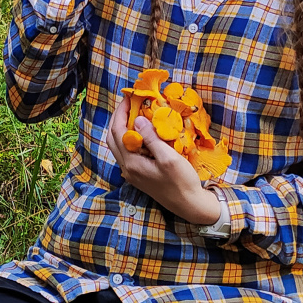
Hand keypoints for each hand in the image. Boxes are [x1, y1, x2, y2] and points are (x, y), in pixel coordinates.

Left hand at [106, 96, 223, 225]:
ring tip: (135, 113)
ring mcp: (132, 173)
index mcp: (131, 163)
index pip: (117, 132)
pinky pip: (128, 152)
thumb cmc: (182, 182)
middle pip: (113, 138)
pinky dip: (130, 138)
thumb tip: (136, 120)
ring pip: (119, 145)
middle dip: (118, 118)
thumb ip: (151, 139)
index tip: (130, 97)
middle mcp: (127, 168)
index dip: (121, 112)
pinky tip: (142, 132)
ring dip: (123, 128)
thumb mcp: (168, 158)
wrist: (189, 205)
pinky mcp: (139, 175)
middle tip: (130, 103)